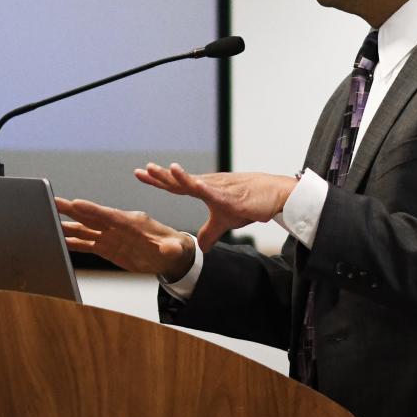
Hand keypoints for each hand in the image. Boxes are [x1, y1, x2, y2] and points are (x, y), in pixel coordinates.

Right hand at [55, 196, 195, 279]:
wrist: (171, 255)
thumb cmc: (174, 247)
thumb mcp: (175, 248)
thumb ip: (170, 248)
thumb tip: (169, 249)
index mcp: (133, 221)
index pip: (110, 215)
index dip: (93, 210)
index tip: (76, 203)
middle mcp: (118, 226)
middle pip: (92, 217)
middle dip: (72, 210)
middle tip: (52, 201)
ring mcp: (111, 236)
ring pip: (86, 229)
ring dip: (67, 225)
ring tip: (48, 219)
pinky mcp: (107, 246)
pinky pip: (87, 243)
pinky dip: (73, 243)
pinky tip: (60, 241)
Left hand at [134, 163, 296, 249]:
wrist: (276, 195)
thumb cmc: (252, 203)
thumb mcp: (226, 221)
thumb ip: (211, 232)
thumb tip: (201, 247)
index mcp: (206, 190)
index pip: (177, 185)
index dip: (160, 180)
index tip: (141, 174)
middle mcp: (209, 185)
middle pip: (180, 181)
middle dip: (161, 176)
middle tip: (142, 170)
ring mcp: (220, 189)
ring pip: (195, 183)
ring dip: (179, 177)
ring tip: (163, 169)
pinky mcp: (232, 196)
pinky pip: (214, 192)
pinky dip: (202, 187)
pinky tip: (193, 183)